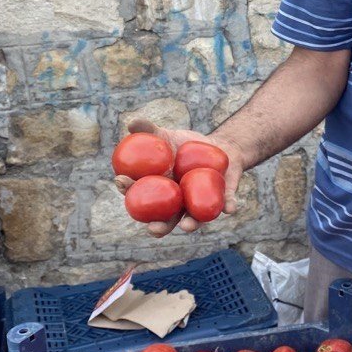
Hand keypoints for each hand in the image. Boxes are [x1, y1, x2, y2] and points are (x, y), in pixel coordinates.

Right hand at [114, 119, 245, 237]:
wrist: (219, 146)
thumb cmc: (185, 145)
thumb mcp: (166, 135)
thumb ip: (148, 131)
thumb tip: (130, 123)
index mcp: (160, 191)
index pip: (140, 196)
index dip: (129, 191)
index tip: (121, 182)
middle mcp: (178, 204)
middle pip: (165, 220)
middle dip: (158, 227)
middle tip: (153, 227)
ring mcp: (200, 204)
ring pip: (194, 220)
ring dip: (192, 225)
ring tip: (188, 226)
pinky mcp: (223, 200)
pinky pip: (225, 205)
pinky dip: (228, 207)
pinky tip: (229, 209)